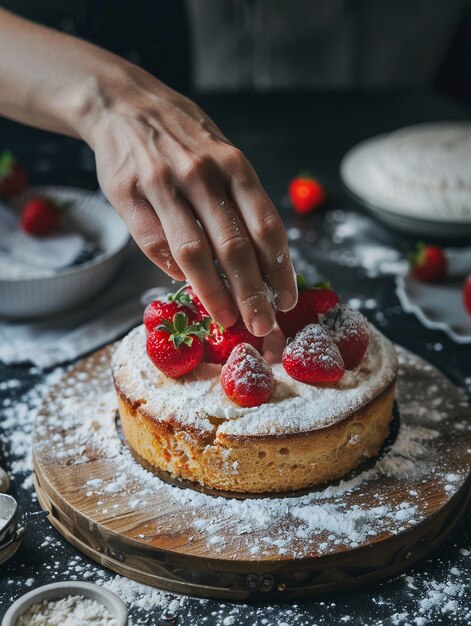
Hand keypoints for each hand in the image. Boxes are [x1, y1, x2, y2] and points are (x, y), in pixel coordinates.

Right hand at [83, 67, 296, 335]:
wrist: (124, 104)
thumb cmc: (185, 139)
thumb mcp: (224, 156)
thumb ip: (240, 203)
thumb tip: (259, 263)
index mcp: (234, 165)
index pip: (266, 226)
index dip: (280, 269)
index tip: (286, 300)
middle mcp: (202, 174)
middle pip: (234, 246)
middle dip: (252, 292)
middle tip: (262, 325)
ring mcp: (163, 184)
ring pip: (193, 251)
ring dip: (214, 292)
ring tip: (229, 319)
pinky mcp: (128, 194)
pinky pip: (153, 243)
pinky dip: (171, 270)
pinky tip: (185, 285)